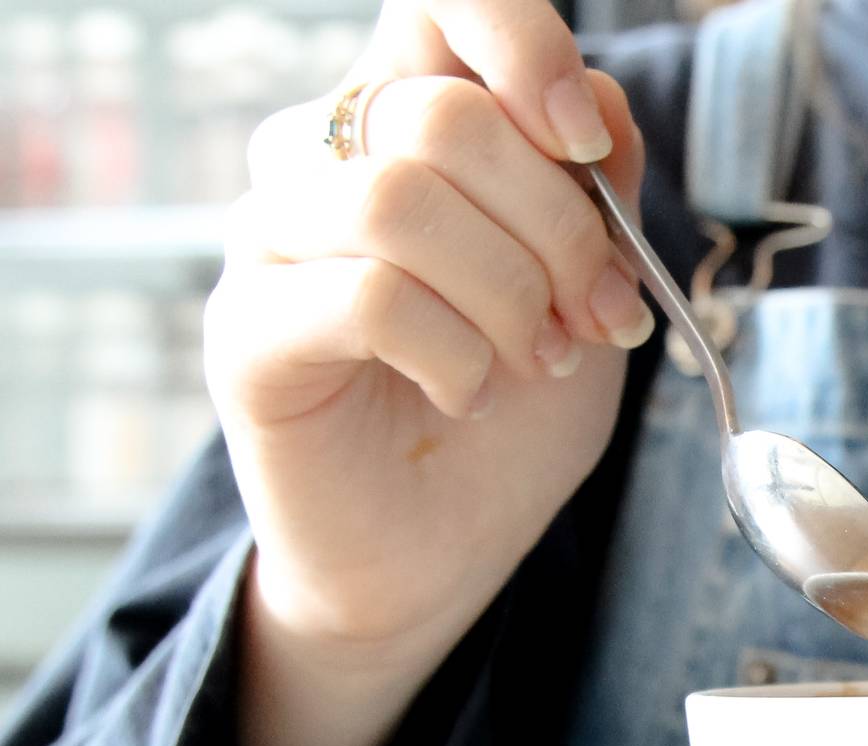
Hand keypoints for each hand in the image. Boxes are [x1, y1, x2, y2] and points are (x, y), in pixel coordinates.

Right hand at [202, 0, 650, 745]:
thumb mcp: (591, 292)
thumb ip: (599, 191)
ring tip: (535, 360)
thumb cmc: (511, 411)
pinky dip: (455, 354)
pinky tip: (469, 394)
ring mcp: (274, 240)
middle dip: (560, 228)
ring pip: (402, 197)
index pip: (441, 6)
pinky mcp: (248, 331)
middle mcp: (327, 159)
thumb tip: (598, 104)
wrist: (443, 549)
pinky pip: (368, 294)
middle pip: (446, 115)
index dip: (520, 42)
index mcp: (413, 125)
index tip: (586, 145)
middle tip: (595, 316)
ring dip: (510, 295)